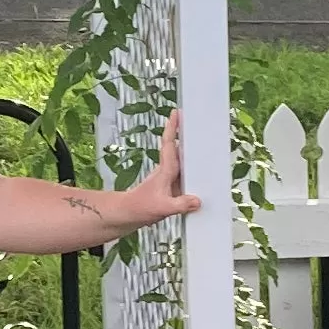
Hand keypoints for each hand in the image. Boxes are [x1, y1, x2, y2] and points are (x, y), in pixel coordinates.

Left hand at [119, 113, 205, 231]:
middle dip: (184, 134)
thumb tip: (197, 200)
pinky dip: (191, 172)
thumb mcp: (162, 207)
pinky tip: (200, 177)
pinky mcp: (170, 188)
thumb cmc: (139, 207)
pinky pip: (184, 176)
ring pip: (181, 162)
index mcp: (165, 171)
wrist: (126, 215)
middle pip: (177, 148)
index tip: (176, 113)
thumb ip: (181, 204)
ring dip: (189, 153)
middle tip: (194, 121)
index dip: (173, 128)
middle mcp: (166, 172)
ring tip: (202, 145)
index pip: (169, 144)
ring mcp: (168, 179)